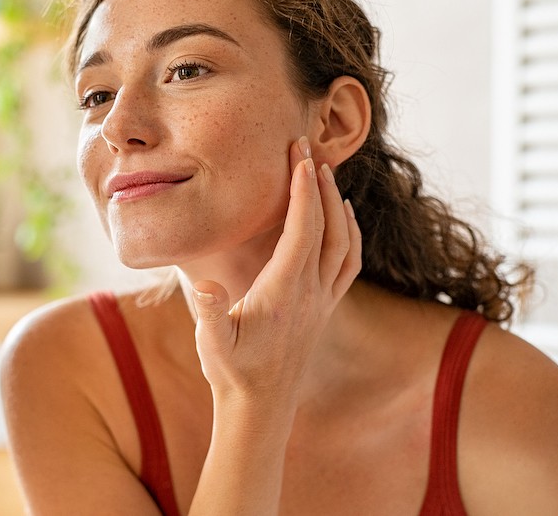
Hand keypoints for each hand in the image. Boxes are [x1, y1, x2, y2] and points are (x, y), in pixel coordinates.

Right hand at [191, 136, 361, 406]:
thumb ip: (211, 313)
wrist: (260, 408)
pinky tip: (342, 218)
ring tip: (323, 174)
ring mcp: (323, 301)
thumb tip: (207, 286)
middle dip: (319, 183)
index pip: (303, 229)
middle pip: (328, 227)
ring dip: (337, 205)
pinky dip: (350, 233)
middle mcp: (312, 292)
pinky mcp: (325, 308)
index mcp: (285, 291)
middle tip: (306, 148)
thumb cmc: (232, 373)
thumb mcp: (212, 344)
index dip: (302, 190)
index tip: (297, 155)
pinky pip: (349, 262)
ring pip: (345, 243)